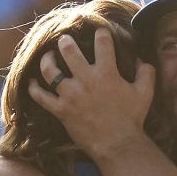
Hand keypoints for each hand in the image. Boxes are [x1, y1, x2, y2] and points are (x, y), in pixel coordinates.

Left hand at [29, 29, 154, 156]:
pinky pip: (40, 97)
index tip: (99, 31)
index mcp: (106, 73)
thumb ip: (145, 72)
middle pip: (68, 50)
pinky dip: (33, 89)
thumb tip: (139, 58)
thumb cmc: (132, 119)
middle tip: (64, 40)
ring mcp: (71, 95)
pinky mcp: (61, 110)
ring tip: (48, 55)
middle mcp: (86, 80)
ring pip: (50, 71)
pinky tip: (31, 82)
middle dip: (65, 41)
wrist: (117, 144)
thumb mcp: (145, 93)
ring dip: (46, 60)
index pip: (102, 43)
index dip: (101, 33)